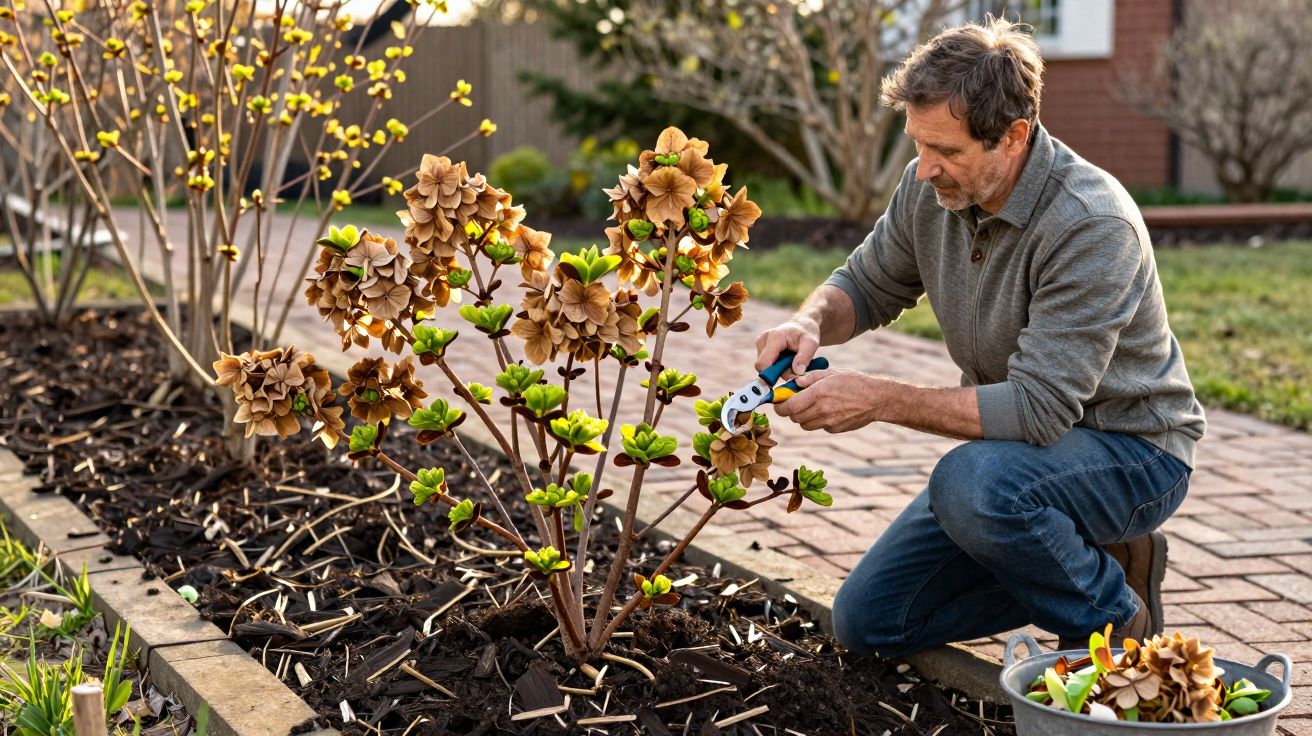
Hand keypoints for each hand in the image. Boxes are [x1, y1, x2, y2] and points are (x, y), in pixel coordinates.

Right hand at [755, 317, 820, 375]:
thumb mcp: (811, 344)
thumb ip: (804, 358)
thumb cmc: (806, 334)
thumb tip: (796, 373)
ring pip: (764, 366)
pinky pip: (765, 363)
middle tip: (792, 367)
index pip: (763, 363)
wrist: (802, 326)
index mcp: (775, 337)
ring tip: (789, 360)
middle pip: (763, 367)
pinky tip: (784, 358)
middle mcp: (763, 339)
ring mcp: (760, 342)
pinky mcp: (760, 346)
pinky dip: (775, 364)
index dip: (771, 375)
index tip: (785, 377)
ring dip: (778, 368)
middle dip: (777, 372)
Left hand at [774, 369, 898, 432]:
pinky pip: (818, 427)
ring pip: (804, 424)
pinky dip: (818, 421)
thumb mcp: (830, 373)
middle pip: (794, 418)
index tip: (779, 403)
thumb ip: (809, 378)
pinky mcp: (834, 429)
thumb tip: (792, 382)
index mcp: (818, 393)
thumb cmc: (853, 382)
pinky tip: (828, 410)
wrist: (876, 399)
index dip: (780, 407)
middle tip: (795, 402)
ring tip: (813, 405)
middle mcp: (822, 410)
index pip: (789, 407)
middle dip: (791, 411)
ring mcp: (828, 421)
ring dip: (803, 417)